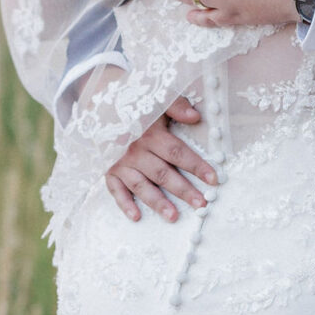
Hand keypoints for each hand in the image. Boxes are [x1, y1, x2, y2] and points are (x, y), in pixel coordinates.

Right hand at [105, 98, 215, 222]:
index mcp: (151, 133)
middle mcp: (136, 150)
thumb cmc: (136, 103)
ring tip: (173, 217)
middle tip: (201, 205)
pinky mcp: (109, 170)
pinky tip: (136, 217)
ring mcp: (121, 162)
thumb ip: (176, 105)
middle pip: (163, 174)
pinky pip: (116, 190)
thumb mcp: (157, 98)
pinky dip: (125, 204)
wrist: (100, 103)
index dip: (196, 166)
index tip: (213, 179)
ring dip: (157, 202)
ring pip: (142, 186)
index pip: (177, 153)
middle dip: (183, 190)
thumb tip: (195, 117)